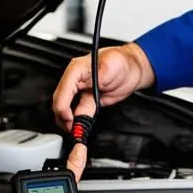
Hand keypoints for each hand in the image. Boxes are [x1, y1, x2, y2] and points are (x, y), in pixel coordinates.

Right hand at [52, 43, 153, 180]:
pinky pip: (76, 111)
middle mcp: (75, 80)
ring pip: (65, 108)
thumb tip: (86, 95)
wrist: (133, 68)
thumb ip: (96, 81)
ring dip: (68, 120)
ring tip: (75, 129)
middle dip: (63, 116)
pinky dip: (76, 120)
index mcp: (76, 69)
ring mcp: (80, 90)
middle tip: (73, 128)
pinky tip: (80, 126)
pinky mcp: (87, 99)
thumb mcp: (110, 67)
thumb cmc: (122, 62)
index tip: (70, 118)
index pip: (63, 90)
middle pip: (60, 101)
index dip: (63, 107)